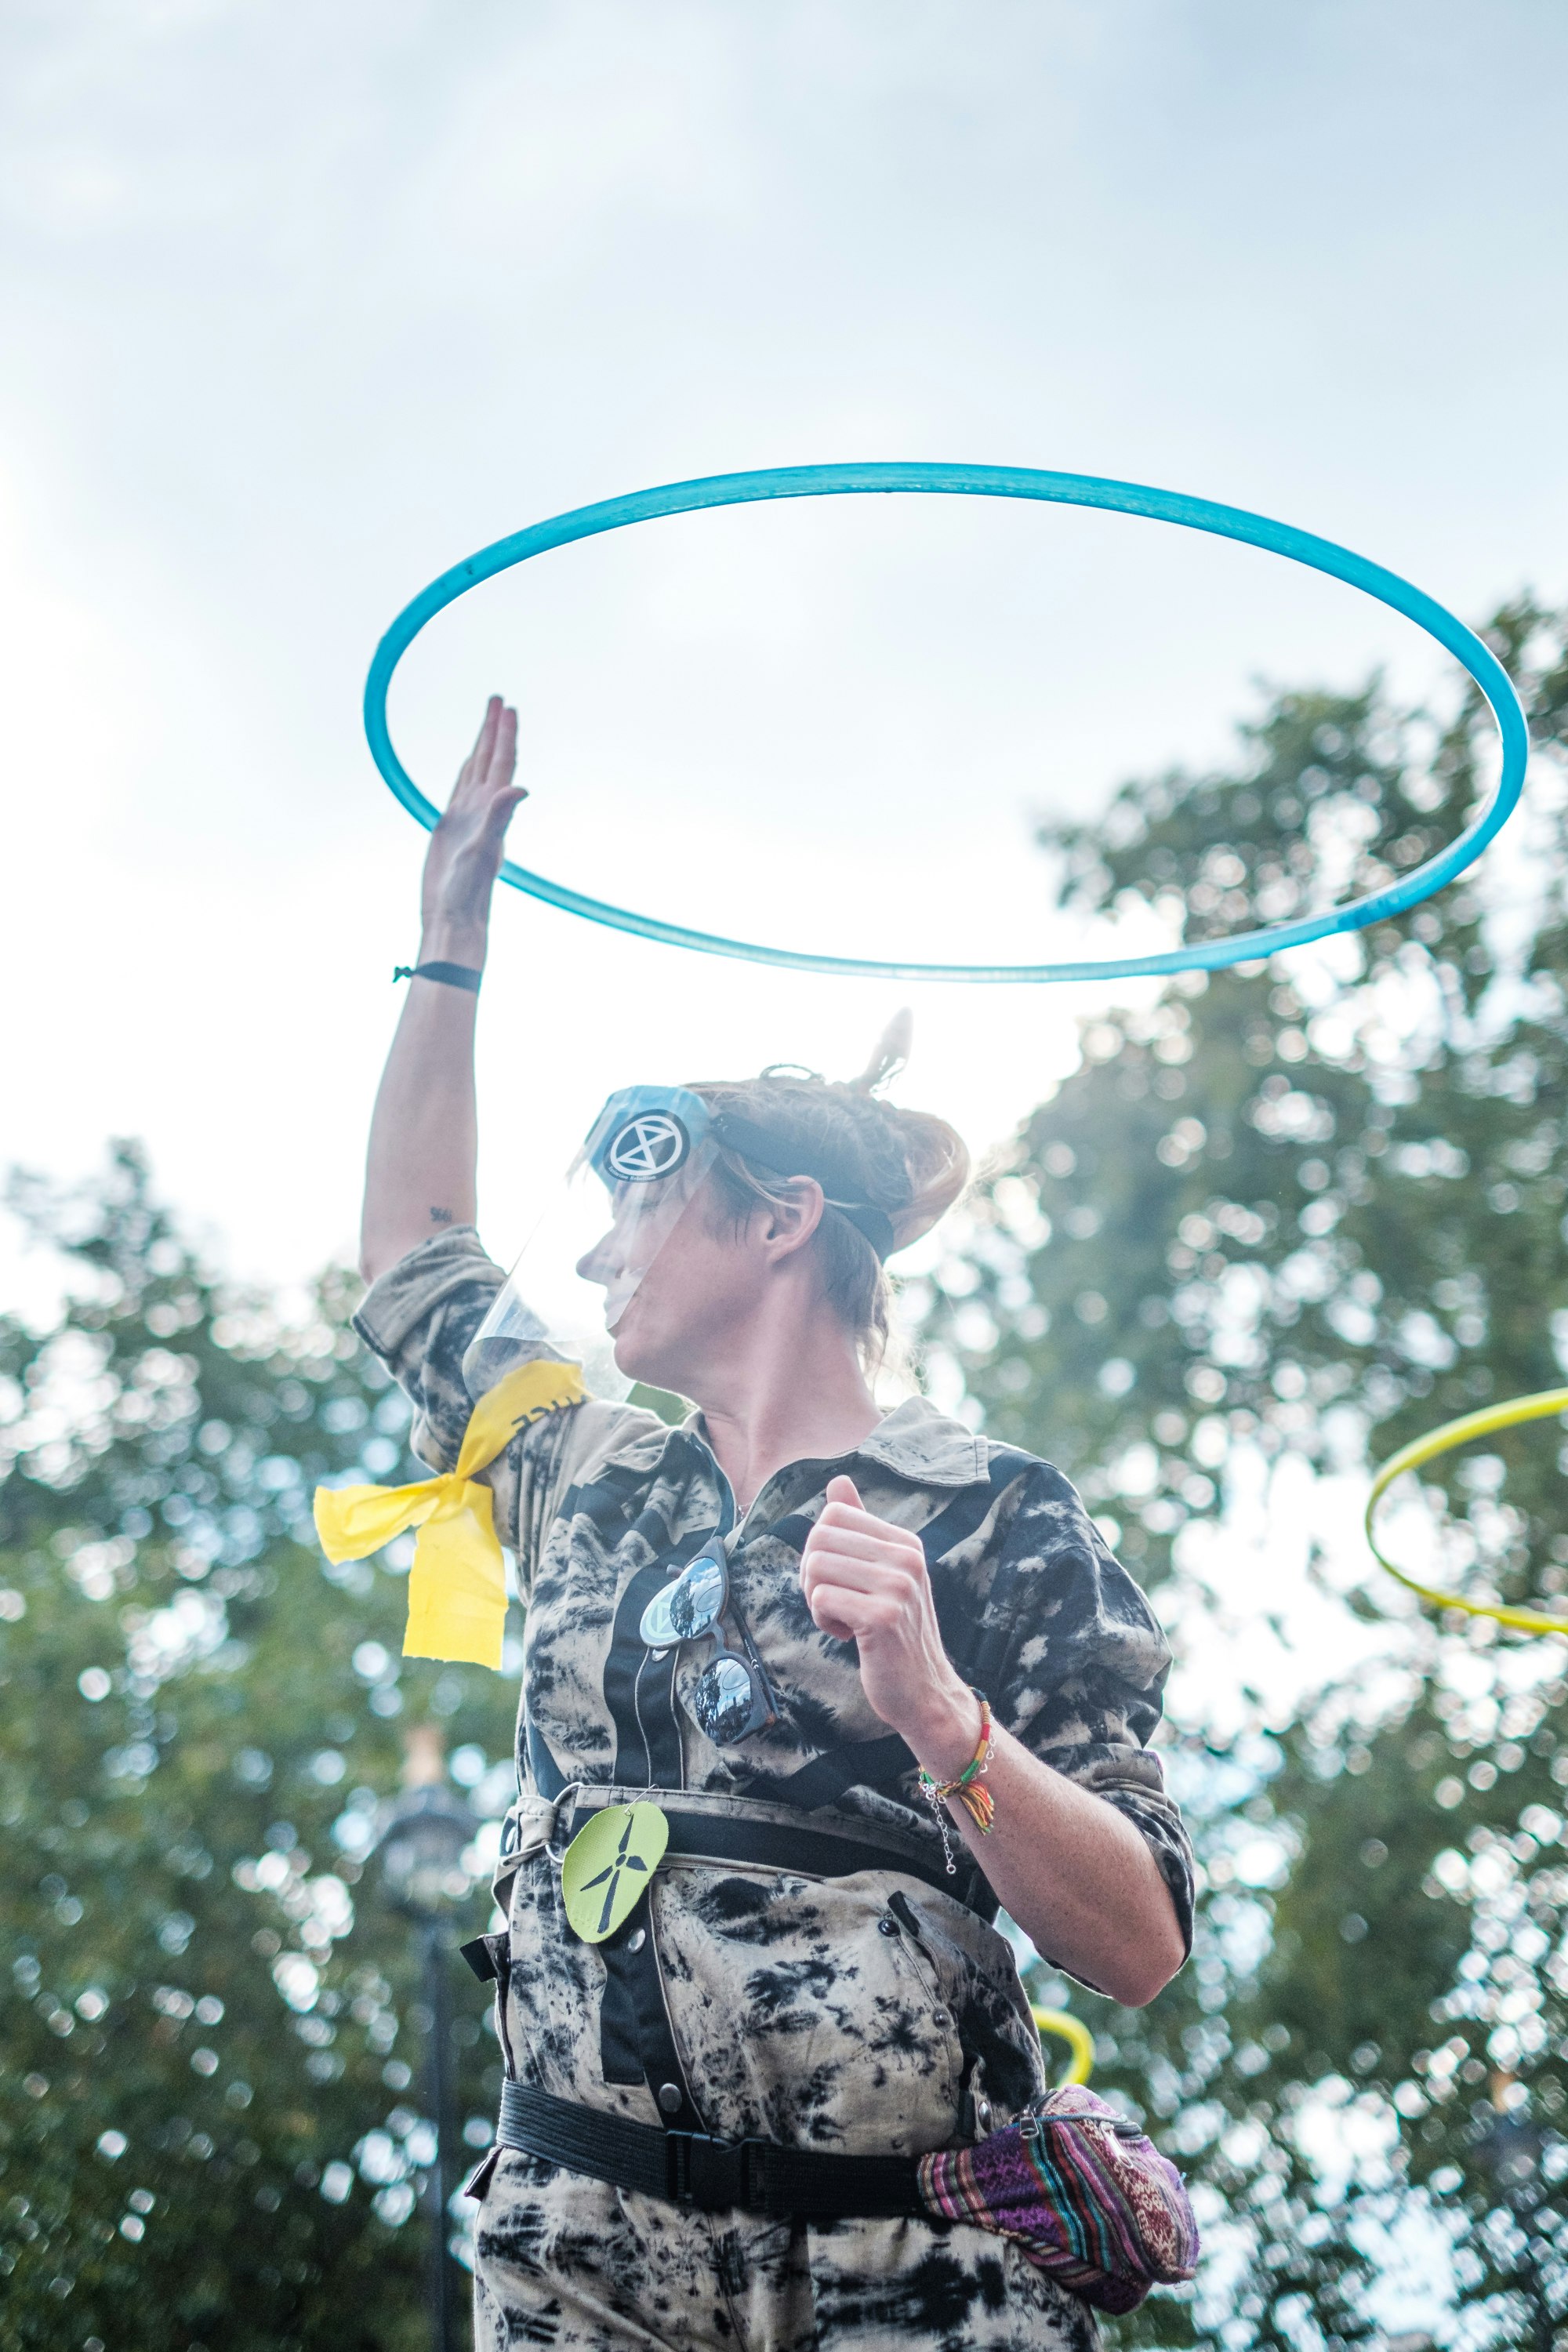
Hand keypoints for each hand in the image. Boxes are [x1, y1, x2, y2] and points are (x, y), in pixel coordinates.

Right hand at [419, 698, 525, 952]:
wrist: (453, 917)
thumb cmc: (468, 890)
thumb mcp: (483, 850)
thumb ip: (499, 818)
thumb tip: (520, 789)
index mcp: (492, 810)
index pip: (501, 763)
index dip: (505, 735)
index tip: (507, 707)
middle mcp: (483, 809)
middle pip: (490, 759)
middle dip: (494, 729)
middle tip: (498, 699)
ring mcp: (468, 817)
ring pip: (475, 770)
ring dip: (481, 745)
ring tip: (487, 721)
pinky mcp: (451, 827)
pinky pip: (459, 788)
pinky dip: (464, 770)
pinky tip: (466, 763)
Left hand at [799, 1475, 978, 1772]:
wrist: (924, 1691)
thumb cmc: (895, 1633)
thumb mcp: (883, 1575)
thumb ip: (860, 1528)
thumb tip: (838, 1482)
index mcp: (905, 1543)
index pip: (834, 1514)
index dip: (821, 1547)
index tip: (839, 1579)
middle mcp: (906, 1558)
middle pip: (819, 1538)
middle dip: (811, 1574)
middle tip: (833, 1603)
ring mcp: (897, 1587)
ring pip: (816, 1567)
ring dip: (816, 1600)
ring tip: (842, 1619)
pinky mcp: (882, 1617)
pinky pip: (820, 1599)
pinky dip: (823, 1620)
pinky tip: (847, 1635)